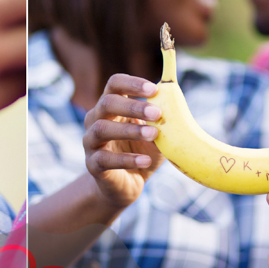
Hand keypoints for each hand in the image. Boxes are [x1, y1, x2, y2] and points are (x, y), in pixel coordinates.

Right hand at [82, 74, 164, 208]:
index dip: (132, 83)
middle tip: (157, 113)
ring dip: (129, 130)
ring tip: (153, 134)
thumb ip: (163, 120)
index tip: (154, 89)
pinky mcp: (93, 164)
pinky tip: (145, 160)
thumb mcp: (156, 134)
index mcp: (111, 106)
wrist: (127, 184)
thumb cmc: (142, 151)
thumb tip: (177, 105)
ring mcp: (91, 142)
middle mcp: (96, 119)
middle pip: (107, 103)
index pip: (115, 84)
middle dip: (132, 106)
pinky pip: (105, 159)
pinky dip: (127, 159)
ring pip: (102, 129)